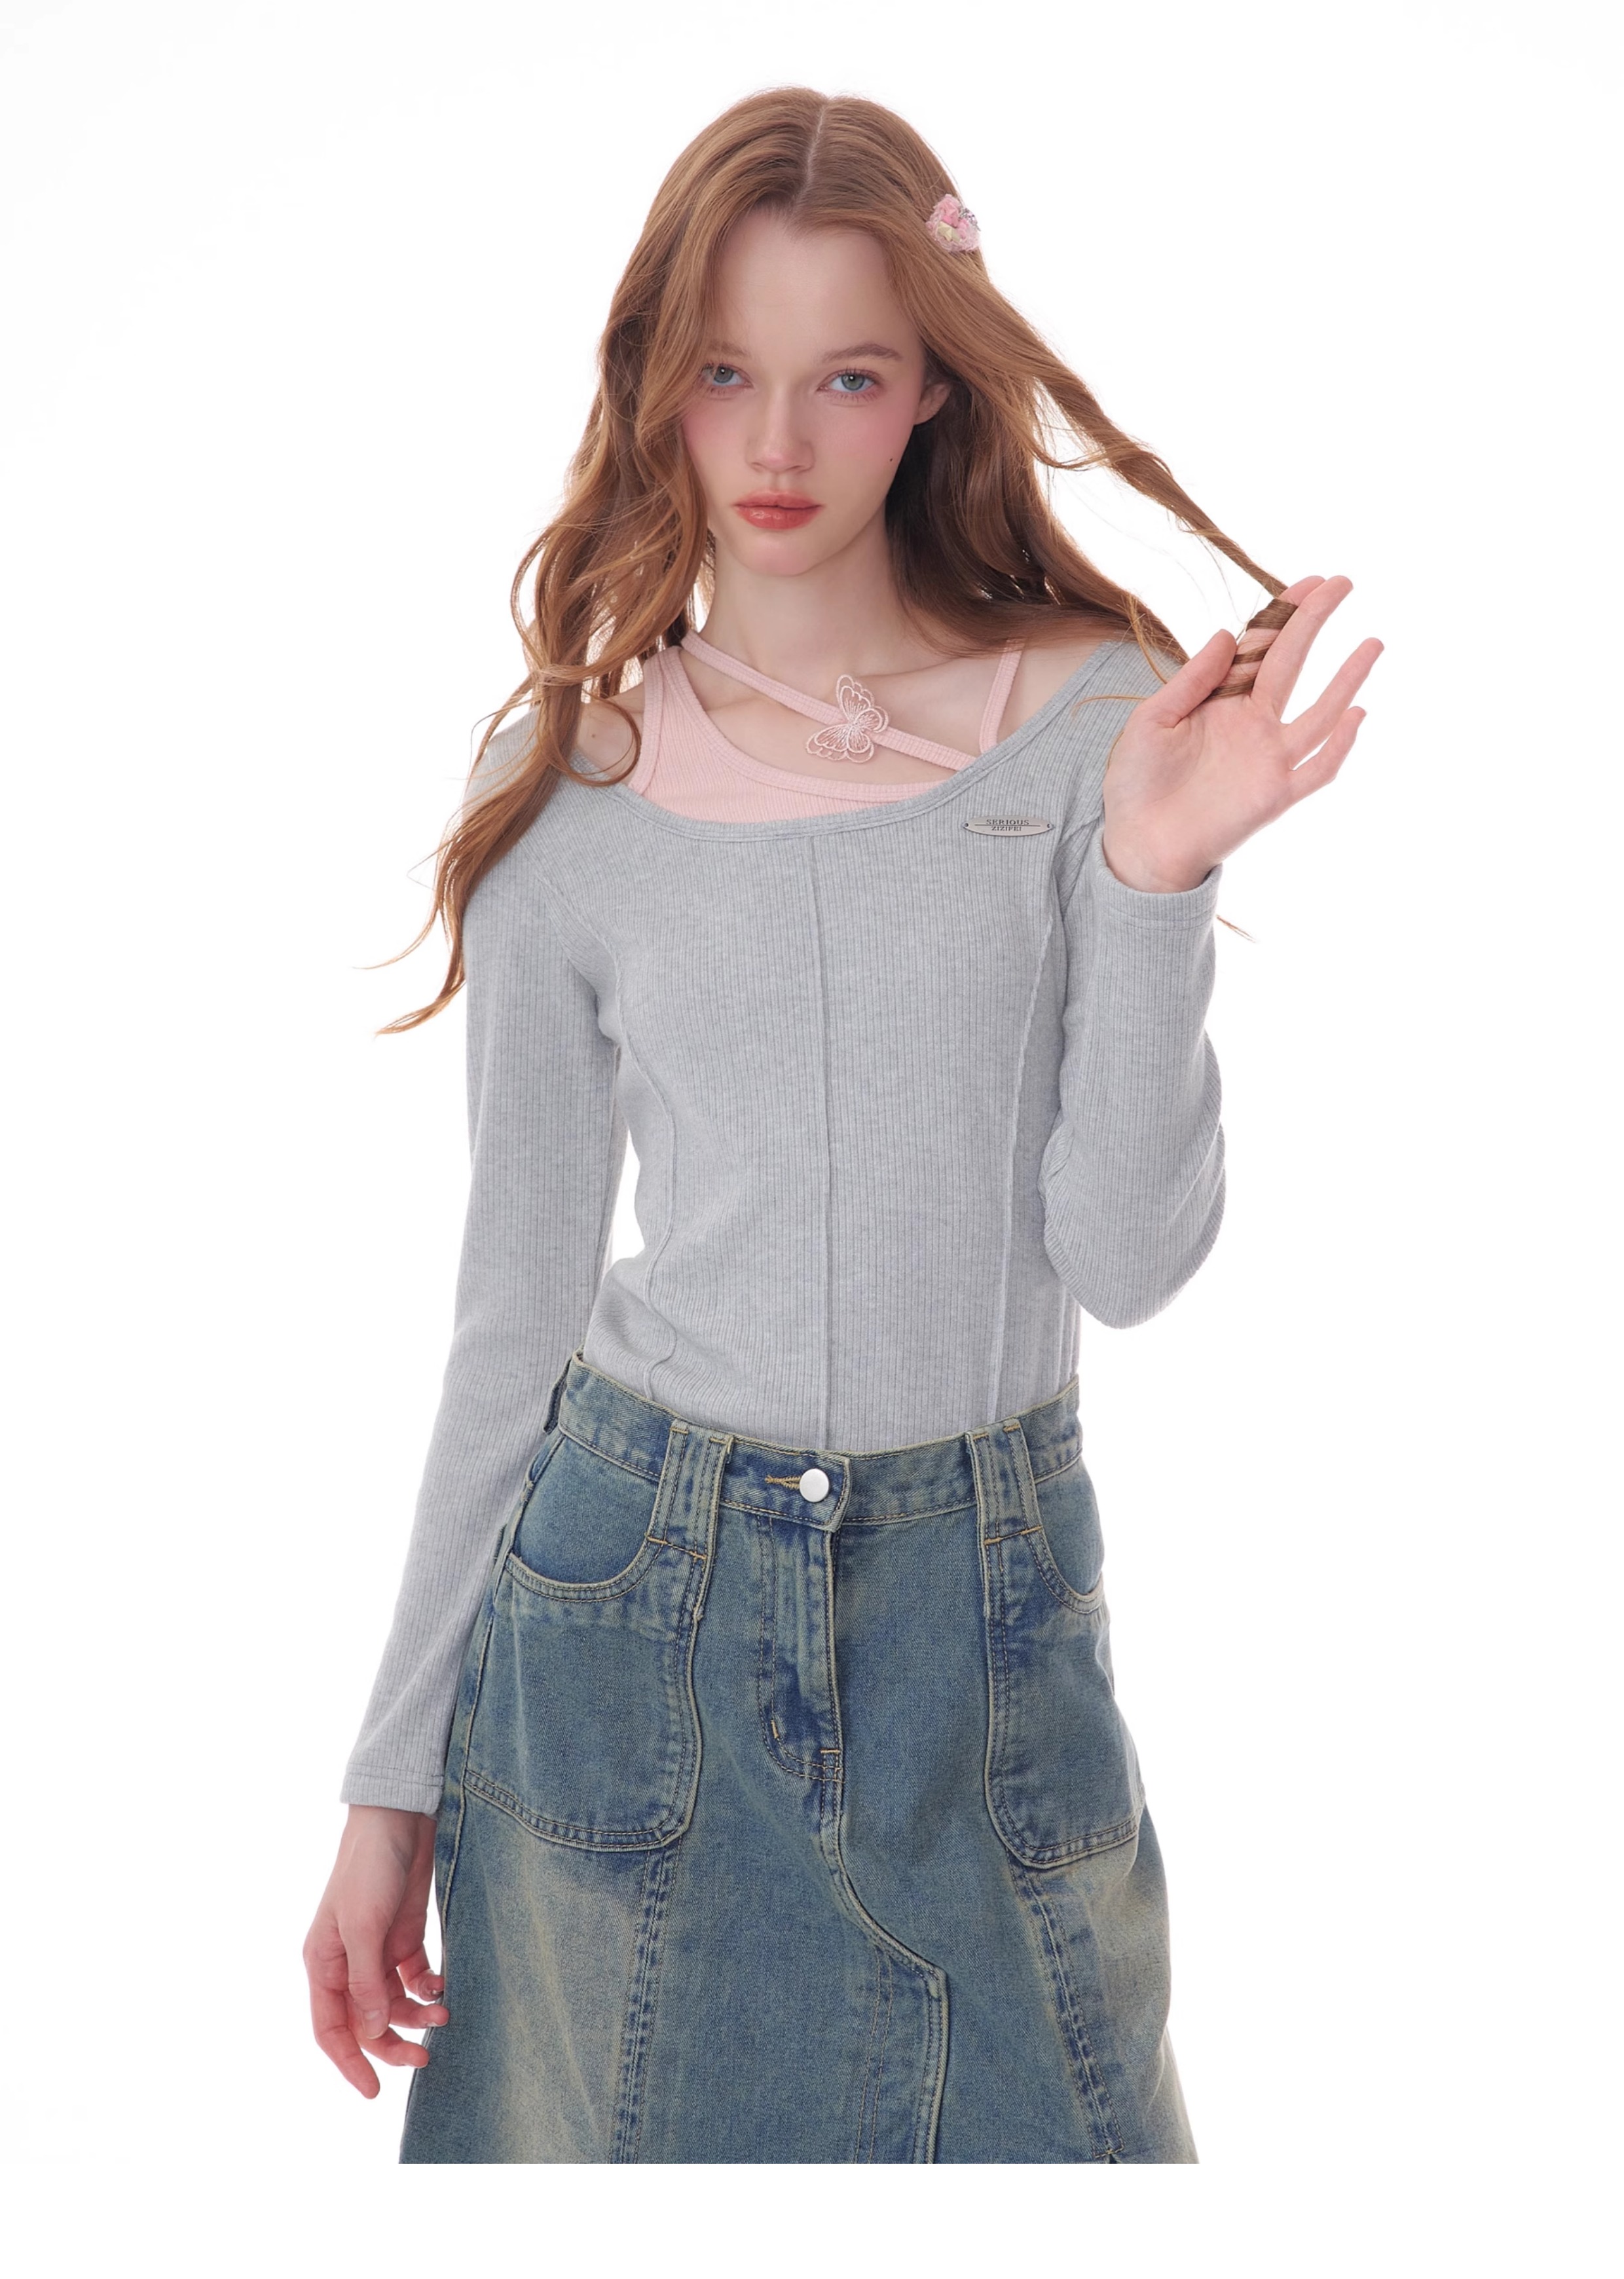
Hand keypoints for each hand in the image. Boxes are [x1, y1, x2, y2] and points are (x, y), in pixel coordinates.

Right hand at [303, 1805, 447, 2096]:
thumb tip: (369, 2031)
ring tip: (444, 2015)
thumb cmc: (370, 1867)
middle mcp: (347, 1962)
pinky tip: (441, 1988)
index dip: (349, 2063)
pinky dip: (427, 1989)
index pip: (330, 2028)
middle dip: (392, 2044)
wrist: (400, 1818)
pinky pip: (413, 1979)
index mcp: (323, 1962)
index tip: (373, 2093)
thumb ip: (365, 1981)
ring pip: (393, 2004)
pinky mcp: (403, 1937)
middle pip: (365, 2023)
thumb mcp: (364, 1925)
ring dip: (416, 2015)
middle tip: (425, 2059)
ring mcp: (376, 1950)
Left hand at [1100, 575, 1382, 892]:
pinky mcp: (1275, 795)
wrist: (1138, 844)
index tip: (1308, 582)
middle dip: (1315, 622)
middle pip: (1291, 663)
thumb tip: (1224, 634)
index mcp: (1221, 701)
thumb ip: (1190, 681)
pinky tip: (1356, 715)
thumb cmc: (1138, 784)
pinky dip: (1338, 746)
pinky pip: (1316, 770)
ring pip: (1317, 713)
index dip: (1282, 613)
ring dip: (1345, 680)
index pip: (1258, 647)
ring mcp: (1268, 758)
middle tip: (1342, 583)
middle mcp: (1251, 723)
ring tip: (1372, 644)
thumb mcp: (1151, 721)